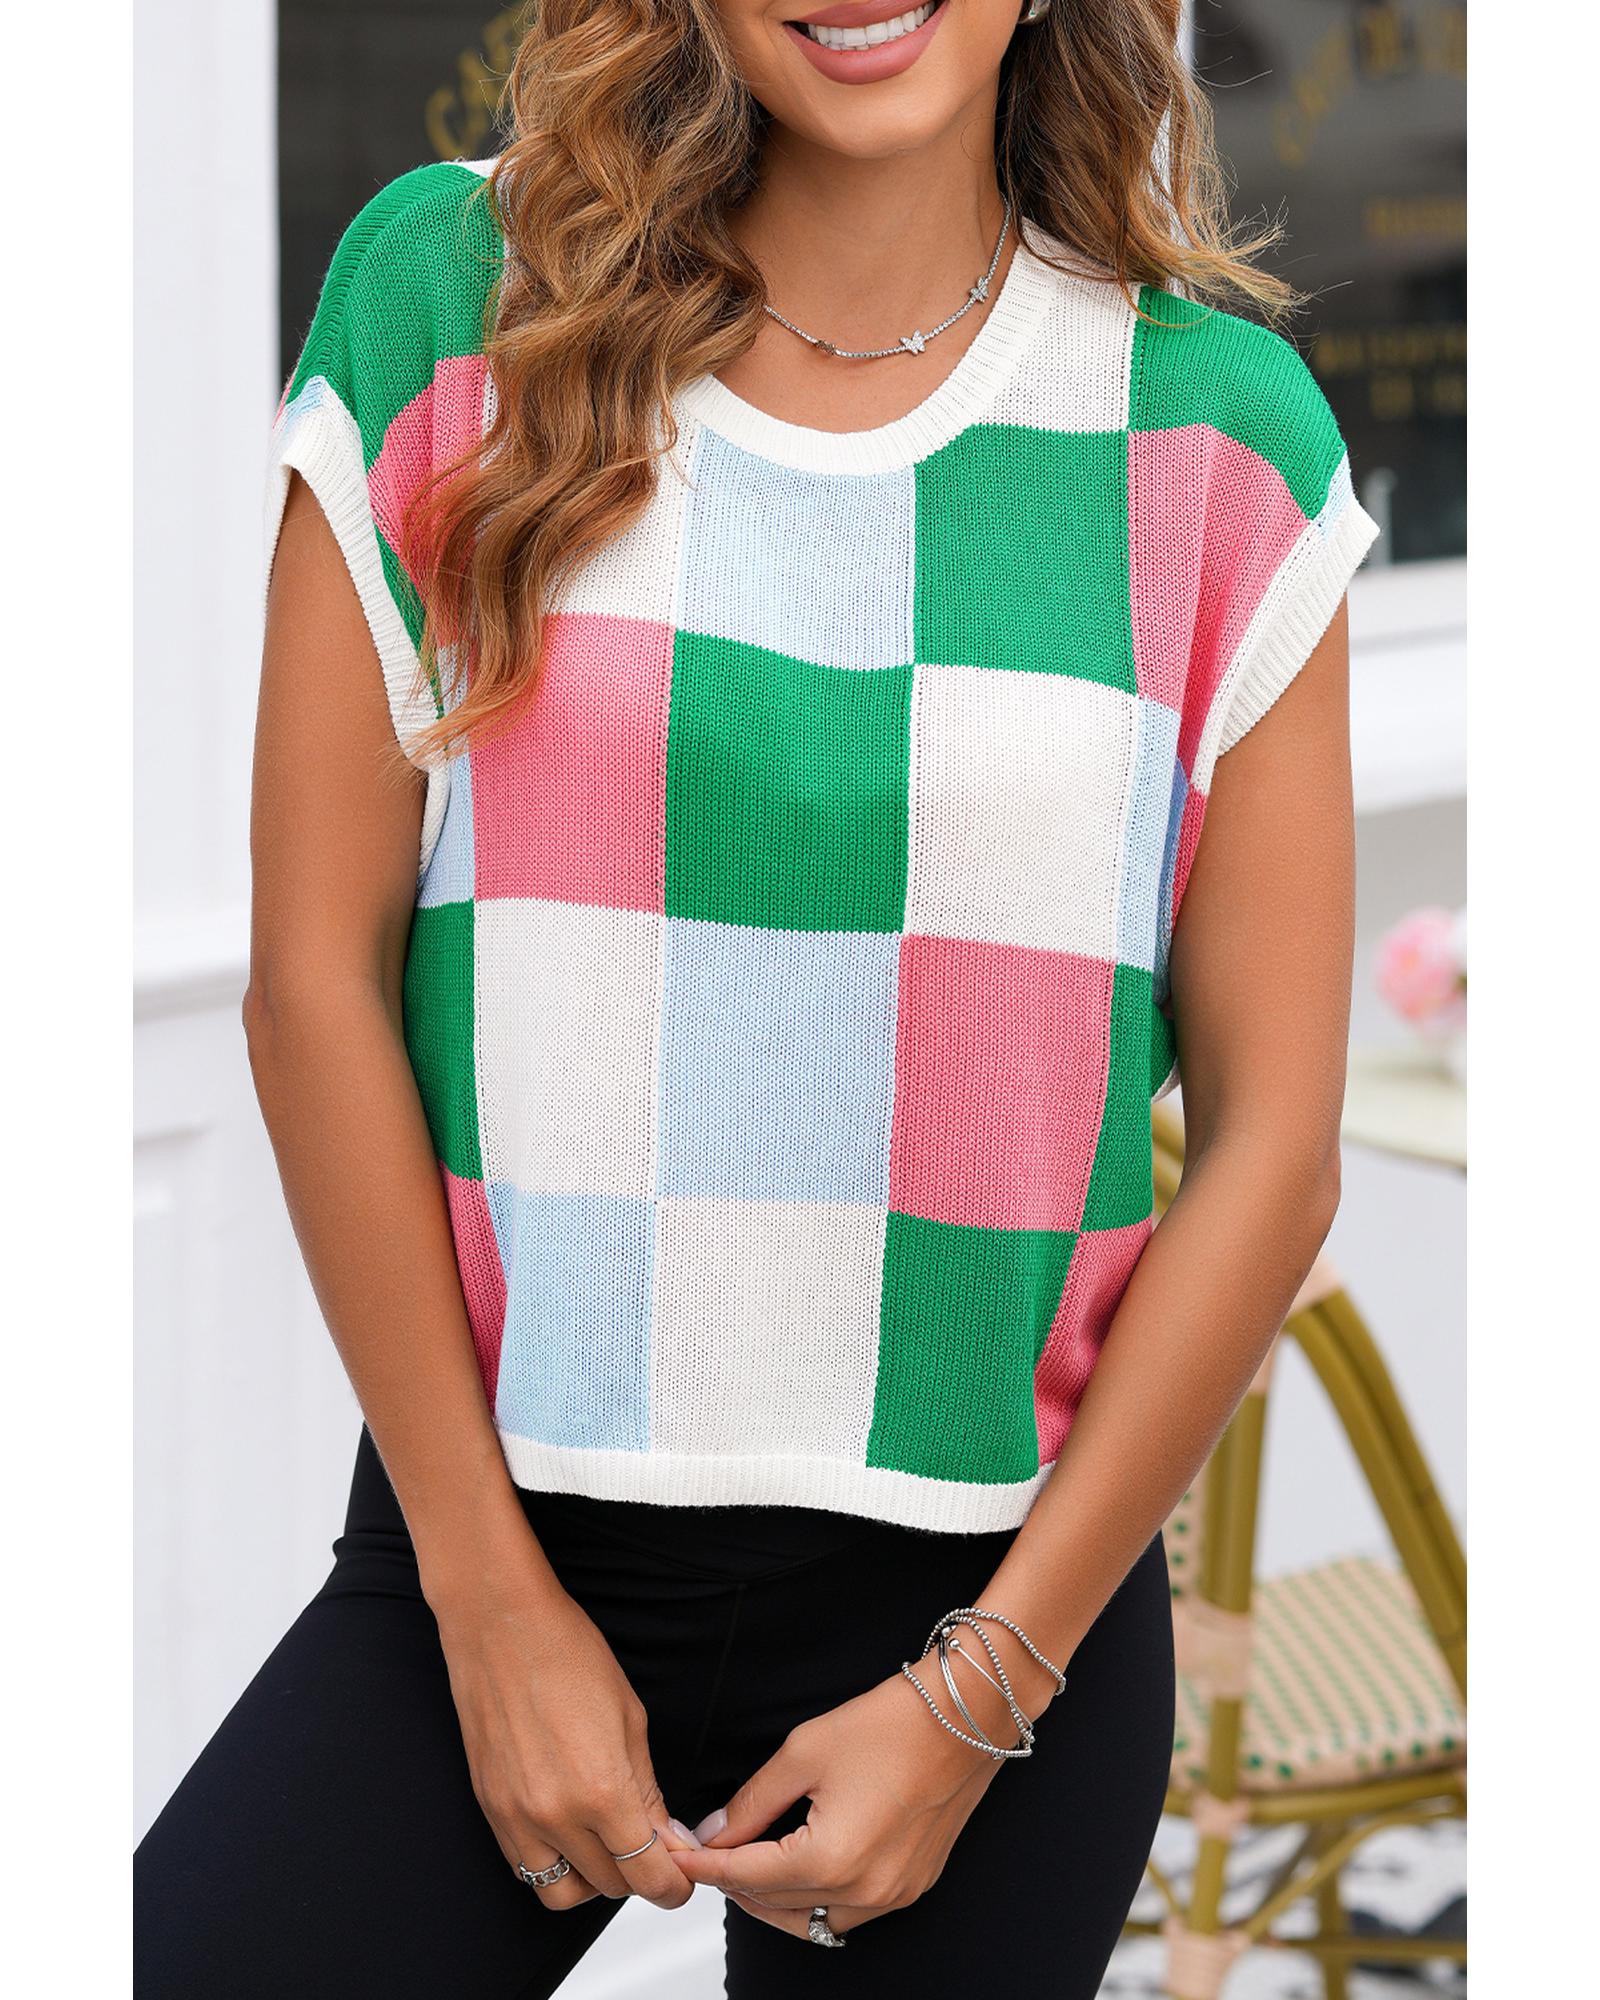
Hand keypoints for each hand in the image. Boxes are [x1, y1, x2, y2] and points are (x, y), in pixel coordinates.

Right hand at [431, 1570, 695, 1913]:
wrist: (500, 1625)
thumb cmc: (570, 1655)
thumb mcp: (630, 1718)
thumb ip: (648, 1791)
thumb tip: (669, 1841)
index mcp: (602, 1792)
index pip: (647, 1875)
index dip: (674, 1885)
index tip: (682, 1879)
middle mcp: (555, 1816)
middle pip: (610, 1887)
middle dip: (640, 1876)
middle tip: (653, 1849)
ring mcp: (516, 1817)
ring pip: (563, 1893)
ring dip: (593, 1880)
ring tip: (608, 1844)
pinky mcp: (491, 1810)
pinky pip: (525, 1866)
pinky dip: (554, 1863)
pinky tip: (571, 1830)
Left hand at [670, 1647, 1046, 1939]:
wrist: (964, 1717)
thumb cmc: (893, 1724)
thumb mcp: (804, 1752)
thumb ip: (753, 1802)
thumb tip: (715, 1831)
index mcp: (831, 1859)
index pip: (746, 1874)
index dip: (706, 1864)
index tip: (678, 1856)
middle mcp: (864, 1892)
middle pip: (775, 1906)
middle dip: (733, 1882)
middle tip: (705, 1856)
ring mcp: (893, 1896)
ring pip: (812, 1923)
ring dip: (773, 1901)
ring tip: (746, 1865)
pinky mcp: (912, 1887)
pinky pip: (849, 1915)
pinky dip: (814, 1900)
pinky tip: (797, 1869)